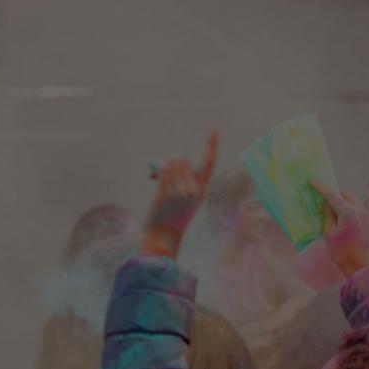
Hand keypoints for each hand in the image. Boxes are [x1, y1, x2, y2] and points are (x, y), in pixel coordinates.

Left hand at [142, 132, 218, 255]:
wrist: (162, 238)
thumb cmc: (172, 217)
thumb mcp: (184, 199)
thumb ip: (182, 179)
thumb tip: (168, 161)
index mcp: (201, 190)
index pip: (209, 164)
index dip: (212, 146)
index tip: (214, 130)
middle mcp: (192, 190)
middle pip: (182, 158)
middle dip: (172, 160)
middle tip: (164, 171)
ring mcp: (179, 192)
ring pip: (171, 162)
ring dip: (163, 165)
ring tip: (157, 177)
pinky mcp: (165, 194)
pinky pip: (162, 170)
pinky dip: (157, 171)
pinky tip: (153, 178)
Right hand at [312, 183, 368, 276]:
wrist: (361, 265)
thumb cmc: (342, 253)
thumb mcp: (329, 234)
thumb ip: (328, 215)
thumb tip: (328, 203)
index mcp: (348, 212)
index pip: (332, 195)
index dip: (321, 187)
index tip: (312, 180)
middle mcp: (359, 209)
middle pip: (344, 193)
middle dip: (334, 194)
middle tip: (323, 202)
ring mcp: (364, 213)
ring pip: (351, 199)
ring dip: (341, 201)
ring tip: (331, 211)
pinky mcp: (367, 219)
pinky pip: (355, 206)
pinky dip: (346, 207)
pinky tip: (340, 217)